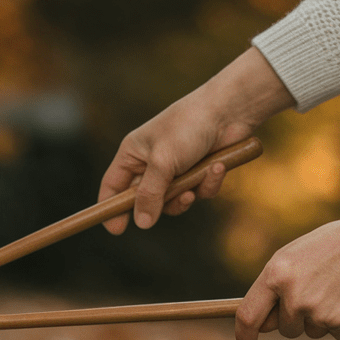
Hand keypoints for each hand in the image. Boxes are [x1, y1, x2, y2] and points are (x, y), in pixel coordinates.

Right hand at [99, 47, 294, 233]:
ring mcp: (175, 169)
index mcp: (133, 154)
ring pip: (175, 201)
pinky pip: (198, 192)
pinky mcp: (198, 172)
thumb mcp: (163, 163)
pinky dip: (208, 183)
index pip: (112, 186)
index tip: (116, 229)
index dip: (110, 208)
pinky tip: (217, 167)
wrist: (229, 110)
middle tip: (178, 197)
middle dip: (162, 203)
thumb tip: (141, 224)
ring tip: (197, 183)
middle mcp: (151, 163)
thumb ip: (150, 195)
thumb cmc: (188, 128)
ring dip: (188, 194)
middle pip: (145, 200)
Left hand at [236, 196, 339, 339]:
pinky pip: (336, 334)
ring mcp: (315, 310)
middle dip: (297, 320)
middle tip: (318, 293)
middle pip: (285, 328)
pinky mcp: (339, 321)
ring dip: (323, 319)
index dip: (244, 336)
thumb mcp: (295, 256)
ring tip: (338, 288)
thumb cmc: (335, 244)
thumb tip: (265, 322)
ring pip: (311, 332)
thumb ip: (277, 286)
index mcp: (275, 273)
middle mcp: (292, 295)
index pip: (248, 316)